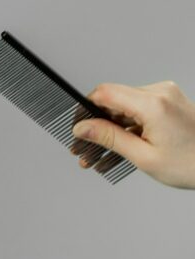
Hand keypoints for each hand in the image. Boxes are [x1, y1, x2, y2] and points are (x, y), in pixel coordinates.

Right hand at [71, 81, 194, 188]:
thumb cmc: (191, 163)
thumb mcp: (143, 156)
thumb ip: (109, 138)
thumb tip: (83, 128)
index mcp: (154, 104)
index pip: (105, 93)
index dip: (85, 110)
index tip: (75, 128)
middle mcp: (160, 93)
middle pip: (112, 101)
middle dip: (95, 126)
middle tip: (82, 149)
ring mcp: (165, 97)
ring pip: (123, 109)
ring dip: (109, 131)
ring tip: (96, 155)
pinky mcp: (168, 104)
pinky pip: (137, 112)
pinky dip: (125, 129)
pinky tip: (116, 150)